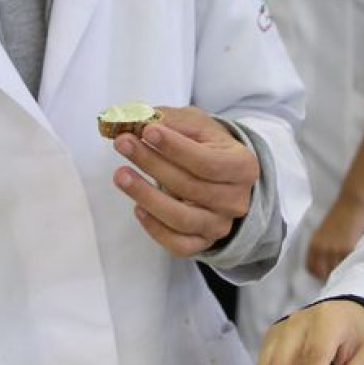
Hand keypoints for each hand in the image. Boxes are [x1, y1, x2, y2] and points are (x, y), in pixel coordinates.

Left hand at [111, 106, 259, 255]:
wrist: (221, 177)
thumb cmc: (207, 147)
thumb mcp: (198, 125)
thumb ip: (172, 120)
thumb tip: (138, 120)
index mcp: (243, 166)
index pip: (207, 161)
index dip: (175, 148)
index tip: (146, 130)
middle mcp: (236, 199)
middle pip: (190, 187)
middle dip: (152, 163)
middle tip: (123, 144)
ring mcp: (220, 225)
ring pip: (181, 219)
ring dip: (147, 196)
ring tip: (121, 175)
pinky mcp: (204, 242)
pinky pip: (178, 244)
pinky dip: (155, 228)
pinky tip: (138, 208)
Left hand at [304, 195, 363, 280]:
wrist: (352, 202)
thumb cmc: (339, 213)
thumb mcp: (323, 231)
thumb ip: (321, 245)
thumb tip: (324, 261)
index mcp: (313, 243)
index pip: (310, 267)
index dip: (317, 272)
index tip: (324, 273)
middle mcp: (321, 249)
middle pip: (323, 272)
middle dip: (329, 274)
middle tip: (337, 273)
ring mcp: (335, 251)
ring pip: (336, 271)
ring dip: (341, 271)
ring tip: (347, 268)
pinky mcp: (348, 250)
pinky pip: (348, 265)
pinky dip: (351, 266)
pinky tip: (355, 263)